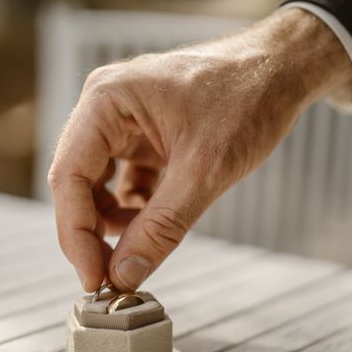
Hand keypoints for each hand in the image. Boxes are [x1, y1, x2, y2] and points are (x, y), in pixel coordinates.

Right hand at [48, 8, 351, 291]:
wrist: (282, 72)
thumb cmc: (248, 99)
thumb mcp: (204, 170)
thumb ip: (162, 226)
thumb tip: (126, 274)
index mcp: (107, 101)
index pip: (69, 178)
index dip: (76, 236)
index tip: (95, 279)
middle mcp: (108, 109)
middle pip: (79, 184)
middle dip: (94, 233)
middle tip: (115, 276)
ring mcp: (126, 124)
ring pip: (101, 187)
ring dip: (118, 223)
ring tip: (145, 245)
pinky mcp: (147, 138)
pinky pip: (127, 183)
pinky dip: (139, 209)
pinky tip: (159, 222)